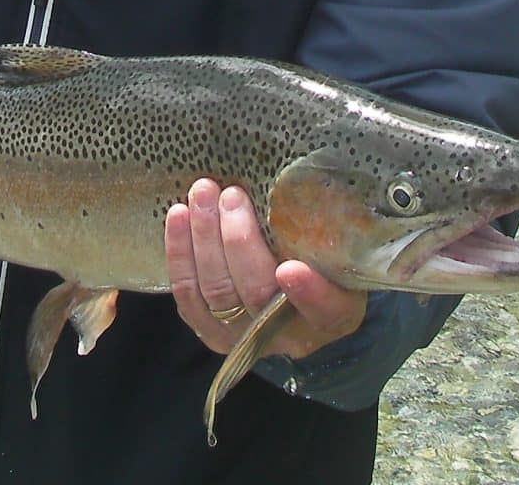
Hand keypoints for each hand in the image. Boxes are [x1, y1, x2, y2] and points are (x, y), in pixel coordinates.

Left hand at [165, 178, 365, 361]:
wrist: (298, 303)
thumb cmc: (323, 263)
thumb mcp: (340, 250)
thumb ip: (327, 230)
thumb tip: (305, 182)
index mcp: (333, 314)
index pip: (324, 309)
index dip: (307, 293)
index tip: (290, 269)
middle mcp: (289, 334)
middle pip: (257, 293)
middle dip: (238, 241)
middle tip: (232, 196)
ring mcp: (245, 336)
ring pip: (217, 291)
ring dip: (204, 238)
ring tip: (202, 194)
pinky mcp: (212, 331)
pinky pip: (188, 295)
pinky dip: (180, 253)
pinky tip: (178, 215)